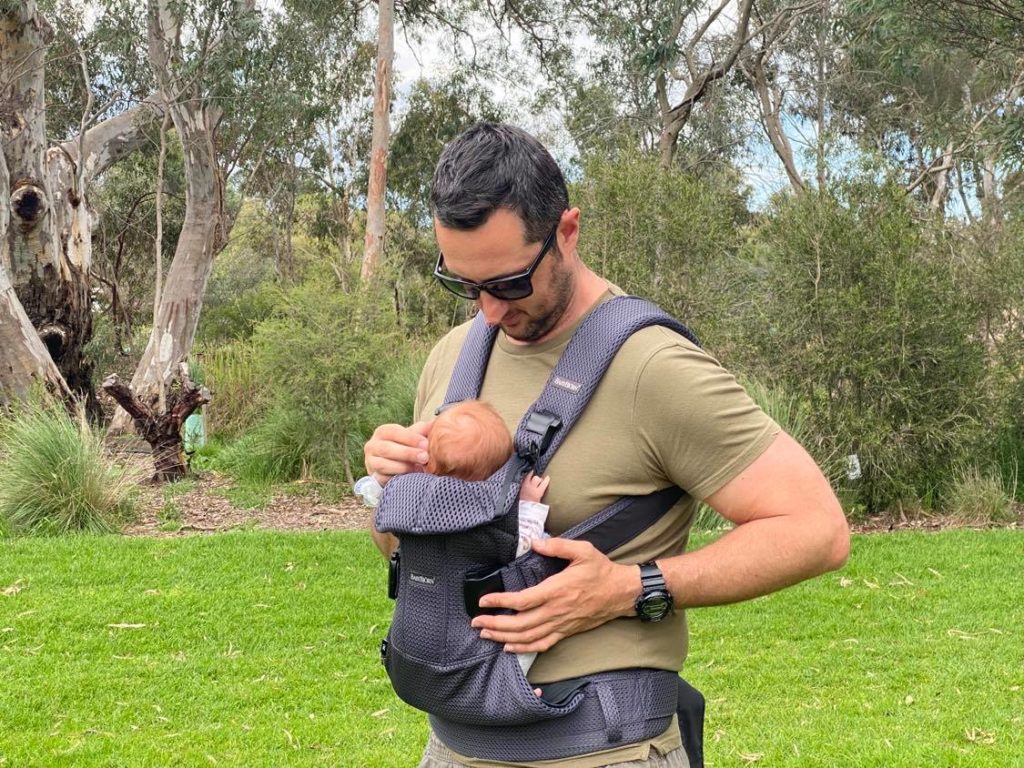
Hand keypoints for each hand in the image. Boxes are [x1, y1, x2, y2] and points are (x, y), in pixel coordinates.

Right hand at [363, 421, 431, 485]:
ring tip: (419, 468)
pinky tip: (410, 479)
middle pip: (387, 449)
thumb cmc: (405, 446)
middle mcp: (372, 446)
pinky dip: (397, 478)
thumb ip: (423, 430)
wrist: (393, 464)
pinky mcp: (373, 477)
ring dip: (403, 467)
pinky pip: (383, 479)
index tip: (426, 444)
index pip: (394, 432)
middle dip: (407, 453)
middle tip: (425, 457)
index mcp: (382, 432)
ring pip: (383, 465)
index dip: (410, 438)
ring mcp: (371, 462)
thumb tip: (436, 423)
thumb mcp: (412, 436)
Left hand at [470, 537, 639, 653]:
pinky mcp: (565, 632)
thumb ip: (558, 546)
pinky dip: (523, 648)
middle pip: (520, 624)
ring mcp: (560, 624)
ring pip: (528, 637)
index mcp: (556, 590)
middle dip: (495, 624)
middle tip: (476, 622)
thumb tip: (535, 543)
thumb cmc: (601, 571)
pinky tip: (509, 647)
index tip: (484, 600)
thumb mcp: (583, 550)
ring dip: (504, 638)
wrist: (621, 593)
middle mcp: (556, 611)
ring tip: (486, 634)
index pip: (522, 600)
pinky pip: (542, 644)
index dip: (500, 602)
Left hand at [519, 472, 549, 503]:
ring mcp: (526, 486)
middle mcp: (532, 488)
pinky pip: (525, 479)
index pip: (544, 483)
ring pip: (530, 477)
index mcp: (538, 492)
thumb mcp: (540, 501)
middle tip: (540, 481)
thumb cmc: (533, 506)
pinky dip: (528, 476)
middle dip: (539, 479)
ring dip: (534, 477)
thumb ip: (542, 494)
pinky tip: (530, 473)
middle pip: (536, 478)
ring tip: (535, 478)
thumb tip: (545, 490)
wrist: (525, 509)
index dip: (546, 480)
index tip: (548, 477)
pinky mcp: (522, 487)